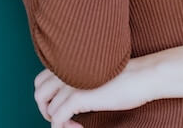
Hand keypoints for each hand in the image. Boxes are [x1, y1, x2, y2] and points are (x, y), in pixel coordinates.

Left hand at [33, 60, 152, 126]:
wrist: (143, 75)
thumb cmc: (127, 76)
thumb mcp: (97, 74)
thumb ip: (81, 78)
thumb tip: (70, 97)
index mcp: (71, 61)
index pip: (42, 79)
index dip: (49, 97)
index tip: (66, 107)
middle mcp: (67, 70)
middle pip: (39, 93)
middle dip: (48, 109)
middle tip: (65, 117)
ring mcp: (71, 83)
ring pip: (47, 108)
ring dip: (58, 121)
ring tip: (74, 124)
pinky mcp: (78, 97)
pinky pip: (57, 120)